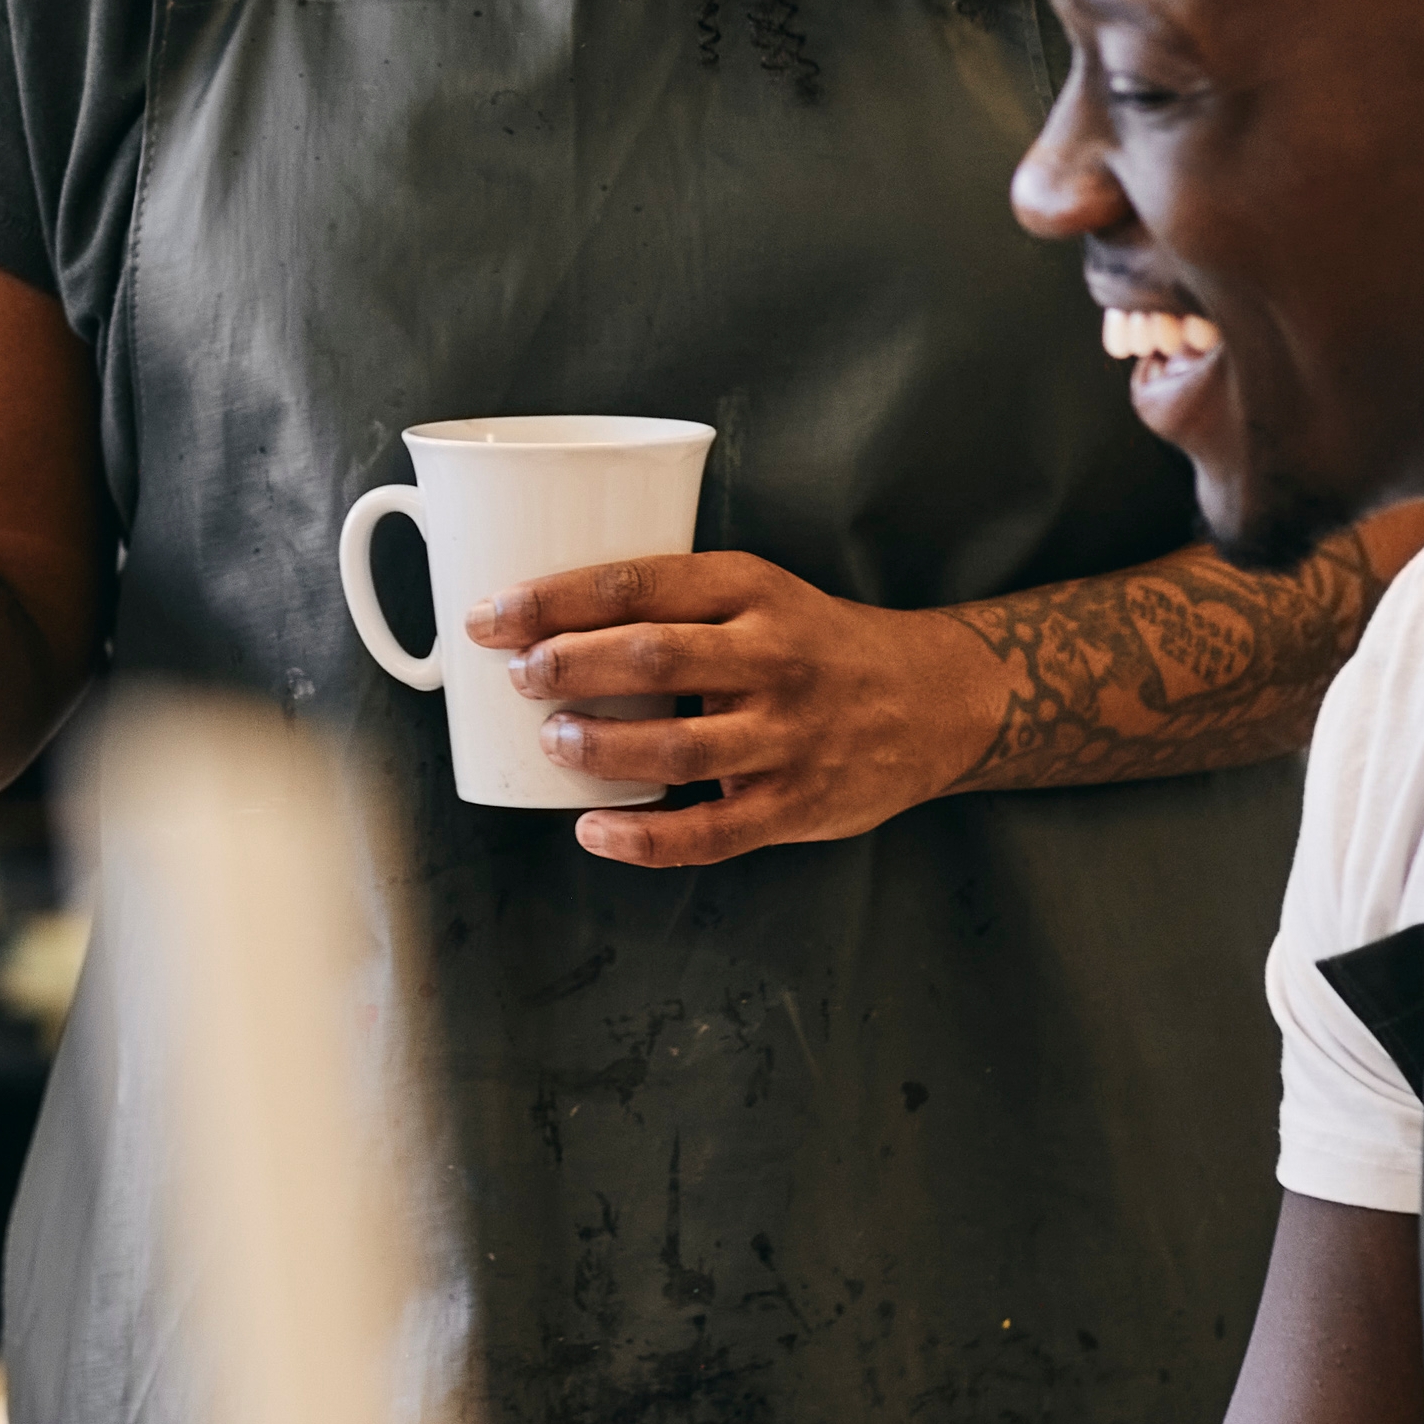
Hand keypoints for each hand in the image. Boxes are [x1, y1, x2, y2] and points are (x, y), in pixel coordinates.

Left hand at [461, 551, 999, 868]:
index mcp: (751, 589)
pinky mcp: (796, 805)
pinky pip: (712, 832)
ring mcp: (787, 736)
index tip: (492, 614)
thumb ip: (672, 603)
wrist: (931, 699)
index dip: (554, 599)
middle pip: (654, 657)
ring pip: (678, 747)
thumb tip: (540, 621)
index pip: (639, 583)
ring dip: (600, 746)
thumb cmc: (814, 642)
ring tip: (552, 741)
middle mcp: (773, 657)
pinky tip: (593, 831)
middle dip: (569, 665)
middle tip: (520, 674)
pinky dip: (645, 839)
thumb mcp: (757, 591)